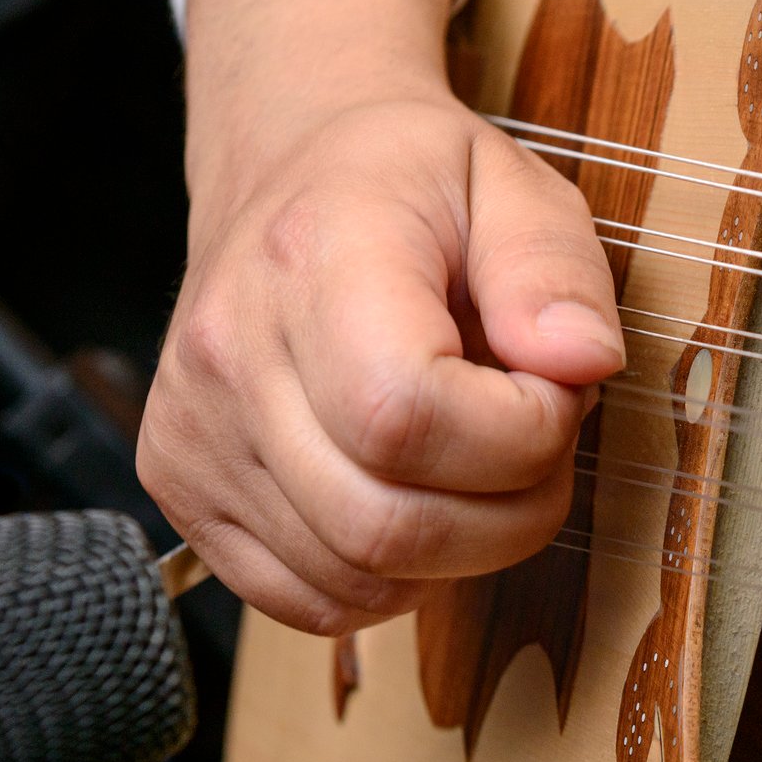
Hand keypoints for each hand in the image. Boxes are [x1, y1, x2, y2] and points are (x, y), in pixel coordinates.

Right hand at [137, 0, 623, 633]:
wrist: (289, 161)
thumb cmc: (407, 182)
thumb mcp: (514, 185)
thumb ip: (556, 273)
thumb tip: (581, 365)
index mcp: (312, 260)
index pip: (408, 419)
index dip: (518, 438)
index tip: (550, 394)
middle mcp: (230, 353)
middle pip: (384, 526)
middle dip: (507, 516)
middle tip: (532, 443)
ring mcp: (193, 430)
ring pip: (353, 579)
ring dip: (454, 550)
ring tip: (468, 458)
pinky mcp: (180, 485)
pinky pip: (306, 600)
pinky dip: (385, 578)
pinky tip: (408, 496)